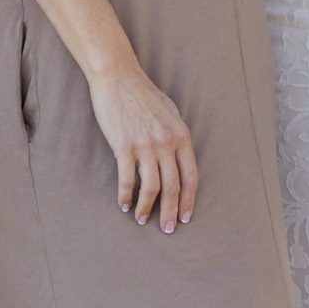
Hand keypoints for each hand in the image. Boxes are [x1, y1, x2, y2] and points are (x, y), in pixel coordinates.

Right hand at [87, 63, 197, 234]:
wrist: (118, 78)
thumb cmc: (143, 94)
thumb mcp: (169, 112)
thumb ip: (176, 136)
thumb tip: (178, 158)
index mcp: (181, 135)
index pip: (190, 176)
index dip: (189, 200)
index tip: (186, 217)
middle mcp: (166, 142)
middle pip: (172, 186)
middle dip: (171, 212)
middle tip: (168, 229)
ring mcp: (145, 145)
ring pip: (150, 187)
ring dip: (147, 208)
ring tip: (143, 220)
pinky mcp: (123, 146)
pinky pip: (126, 179)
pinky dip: (126, 196)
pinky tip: (124, 206)